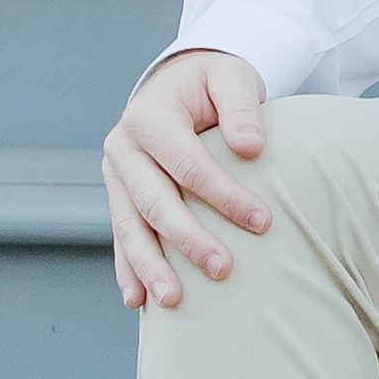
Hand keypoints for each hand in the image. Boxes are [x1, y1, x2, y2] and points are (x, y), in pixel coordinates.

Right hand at [106, 46, 276, 306]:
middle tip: (223, 270)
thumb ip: (242, 107)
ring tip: (171, 301)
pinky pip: (121, 236)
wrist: (179, 82)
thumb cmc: (213, 83)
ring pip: (129, 226)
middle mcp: (123, 147)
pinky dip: (128, 269)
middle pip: (154, 201)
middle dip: (187, 239)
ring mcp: (115, 175)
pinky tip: (137, 301)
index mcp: (149, 116)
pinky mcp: (118, 196)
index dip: (224, 195)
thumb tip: (252, 148)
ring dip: (149, 266)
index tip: (263, 222)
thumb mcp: (232, 77)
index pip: (187, 164)